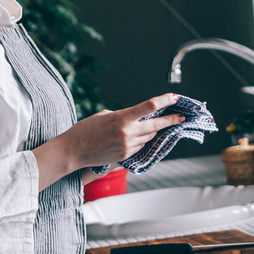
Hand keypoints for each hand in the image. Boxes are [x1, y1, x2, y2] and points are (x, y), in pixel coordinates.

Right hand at [64, 94, 184, 169]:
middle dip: (170, 120)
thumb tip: (138, 118)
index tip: (174, 97)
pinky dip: (141, 140)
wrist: (73, 151)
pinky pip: (140, 146)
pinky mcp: (125, 156)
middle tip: (180, 117)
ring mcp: (127, 147)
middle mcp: (127, 133)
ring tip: (156, 125)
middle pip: (156, 125)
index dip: (164, 101)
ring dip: (153, 130)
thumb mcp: (105, 115)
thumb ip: (123, 116)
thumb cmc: (85, 130)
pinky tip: (137, 136)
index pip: (149, 107)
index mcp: (122, 118)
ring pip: (149, 137)